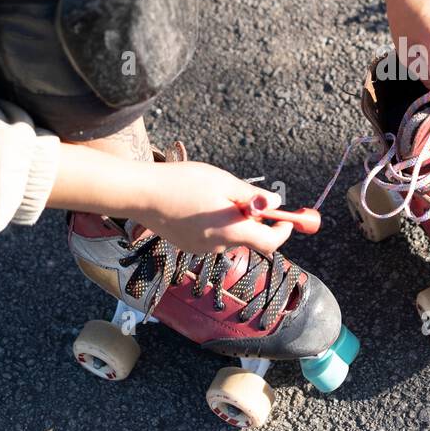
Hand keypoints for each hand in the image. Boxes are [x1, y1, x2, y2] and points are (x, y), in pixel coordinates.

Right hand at [133, 161, 292, 255]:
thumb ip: (253, 197)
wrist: (141, 194)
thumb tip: (276, 204)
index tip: (288, 219)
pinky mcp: (187, 244)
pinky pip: (211, 234)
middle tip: (239, 192)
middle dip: (251, 216)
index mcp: (232, 232)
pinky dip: (213, 221)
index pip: (270, 243)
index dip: (283, 231)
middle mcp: (218, 246)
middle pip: (248, 236)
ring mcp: (201, 248)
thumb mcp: (226, 183)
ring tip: (209, 193)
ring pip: (228, 233)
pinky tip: (195, 203)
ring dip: (230, 217)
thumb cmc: (183, 184)